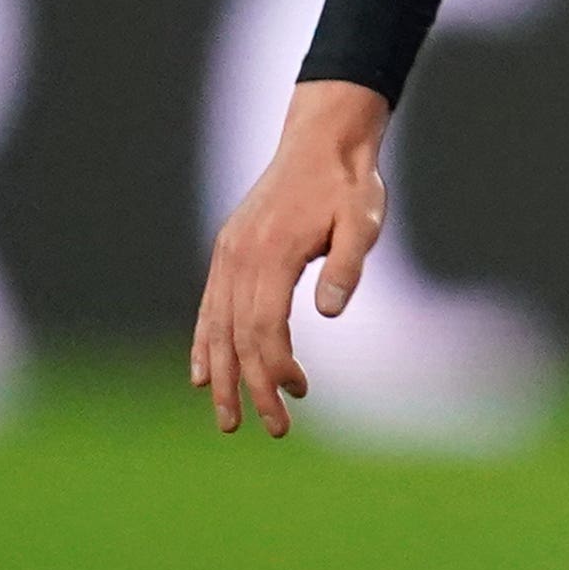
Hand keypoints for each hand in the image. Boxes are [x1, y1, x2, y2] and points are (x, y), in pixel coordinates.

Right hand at [192, 80, 388, 436]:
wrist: (322, 141)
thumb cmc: (349, 184)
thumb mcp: (364, 220)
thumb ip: (349, 265)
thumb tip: (330, 314)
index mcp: (270, 252)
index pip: (264, 327)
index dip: (276, 365)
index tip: (299, 393)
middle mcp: (238, 256)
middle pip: (237, 336)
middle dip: (250, 387)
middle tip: (270, 429)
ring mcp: (227, 254)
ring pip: (215, 327)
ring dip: (221, 376)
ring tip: (228, 419)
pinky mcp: (228, 251)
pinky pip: (209, 307)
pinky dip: (205, 343)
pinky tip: (204, 375)